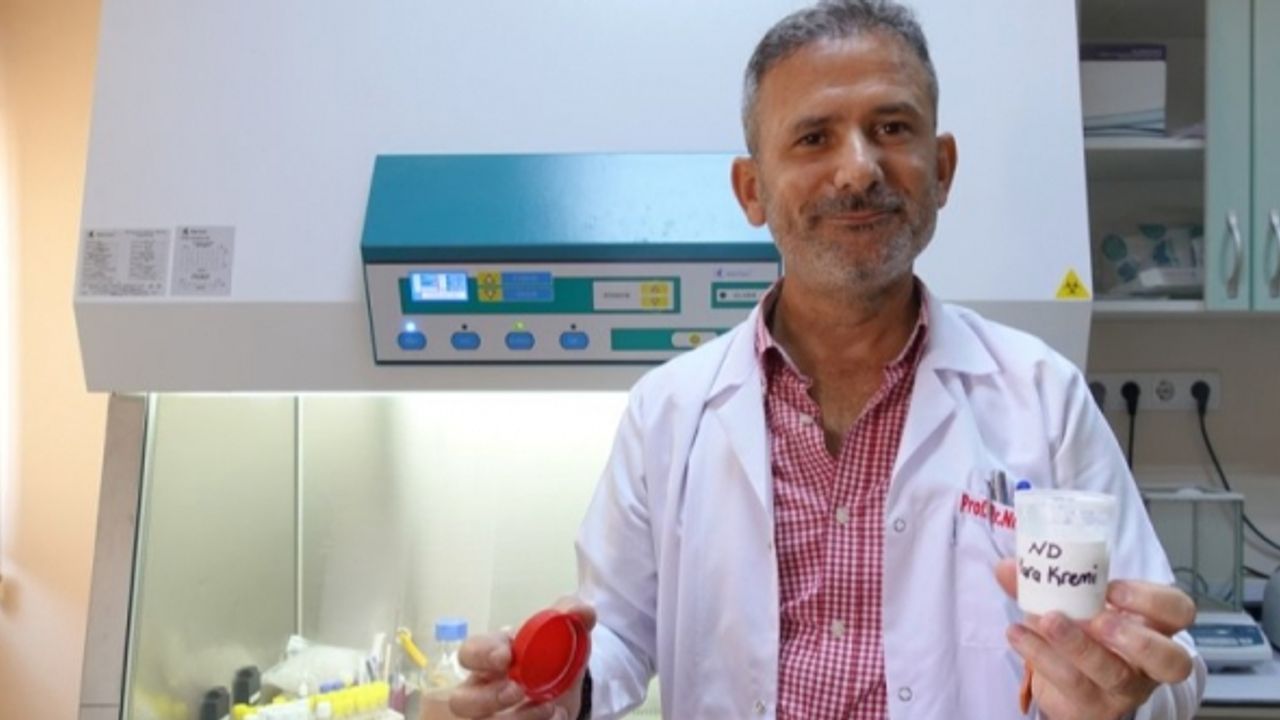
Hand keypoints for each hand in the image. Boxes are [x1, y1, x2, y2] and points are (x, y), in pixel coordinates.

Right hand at [448, 598, 595, 719]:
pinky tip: (559, 716)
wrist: (568, 687)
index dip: (481, 656)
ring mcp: (491, 715)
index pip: (469, 653)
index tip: (506, 658)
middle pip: (460, 701)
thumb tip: (579, 611)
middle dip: (487, 698)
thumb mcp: (565, 629)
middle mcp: (482, 689)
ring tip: (550, 708)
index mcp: (491, 656)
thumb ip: (571, 611)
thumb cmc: (551, 654)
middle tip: (519, 691)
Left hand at [995, 559, 1195, 719]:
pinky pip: (1072, 685)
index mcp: (1153, 626)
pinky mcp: (1094, 707)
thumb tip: (1005, 566)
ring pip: (1114, 675)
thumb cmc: (1081, 632)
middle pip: (1171, 660)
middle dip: (1137, 639)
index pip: (1179, 611)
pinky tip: (1018, 635)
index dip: (1152, 600)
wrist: (1067, 684)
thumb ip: (1043, 582)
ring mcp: (1124, 689)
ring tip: (1048, 621)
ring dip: (1078, 646)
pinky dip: (1041, 655)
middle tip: (1099, 620)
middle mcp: (1148, 663)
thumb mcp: (1073, 603)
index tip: (1111, 588)